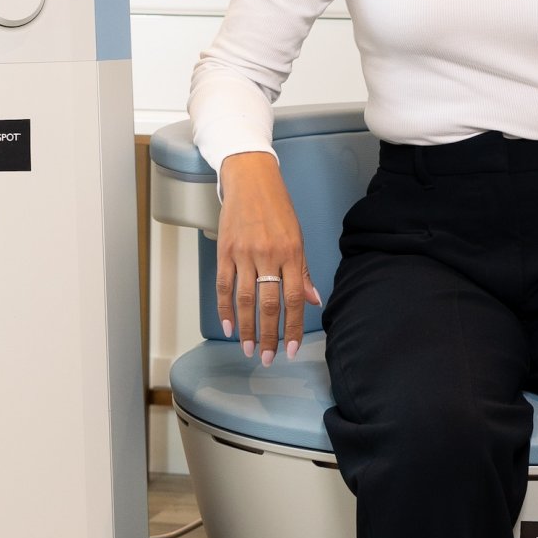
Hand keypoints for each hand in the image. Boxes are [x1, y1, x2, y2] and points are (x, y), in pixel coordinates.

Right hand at [215, 151, 318, 363]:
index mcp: (291, 253)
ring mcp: (244, 253)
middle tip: (268, 358)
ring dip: (246, 328)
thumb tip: (313, 301)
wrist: (251, 179)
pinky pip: (224, 285)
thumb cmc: (278, 208)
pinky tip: (228, 326)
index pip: (293, 299)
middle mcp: (268, 255)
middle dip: (268, 335)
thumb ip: (302, 272)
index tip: (291, 350)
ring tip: (248, 348)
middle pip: (268, 303)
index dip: (292, 327)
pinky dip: (225, 308)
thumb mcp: (297, 237)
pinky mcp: (225, 250)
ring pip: (245, 299)